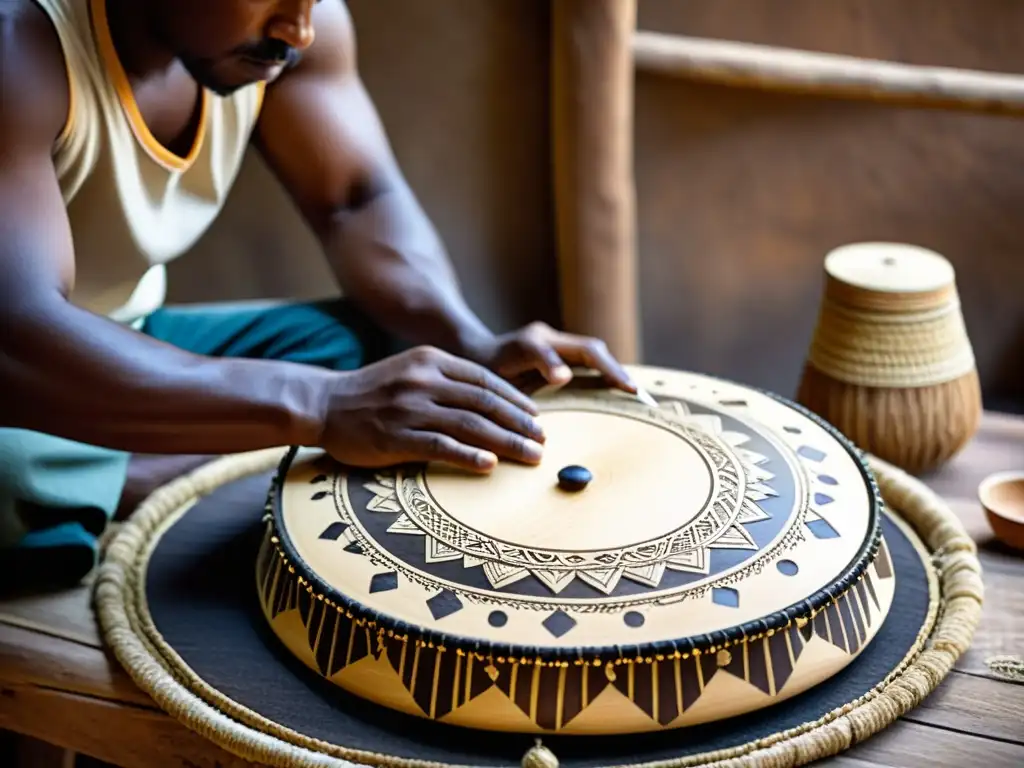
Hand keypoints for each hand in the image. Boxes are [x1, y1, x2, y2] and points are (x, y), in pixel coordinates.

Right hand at [320, 346, 545, 472]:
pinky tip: (490, 465)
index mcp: (431, 360)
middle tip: (543, 441)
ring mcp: (409, 408)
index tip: (536, 418)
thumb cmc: (372, 392)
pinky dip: (469, 456)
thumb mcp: (411, 371)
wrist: (322, 402)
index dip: (516, 400)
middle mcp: (423, 381)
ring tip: (531, 456)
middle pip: (485, 403)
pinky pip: (441, 446)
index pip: (486, 380)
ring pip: (471, 425)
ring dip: (507, 443)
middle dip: (520, 424)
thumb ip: (446, 380)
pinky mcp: (395, 437)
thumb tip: (491, 404)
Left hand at [473, 322, 635, 393]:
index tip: (626, 388)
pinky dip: (601, 376)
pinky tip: (614, 394)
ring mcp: (553, 346)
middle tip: (638, 395)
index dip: (607, 369)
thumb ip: (533, 365)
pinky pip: (584, 364)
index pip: (585, 352)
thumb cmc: (481, 369)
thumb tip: (566, 376)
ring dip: (613, 373)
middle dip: (616, 371)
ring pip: (593, 356)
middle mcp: (550, 339)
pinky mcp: (554, 357)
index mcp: (540, 340)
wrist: (468, 356)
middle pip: (594, 351)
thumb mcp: (500, 370)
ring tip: (633, 396)